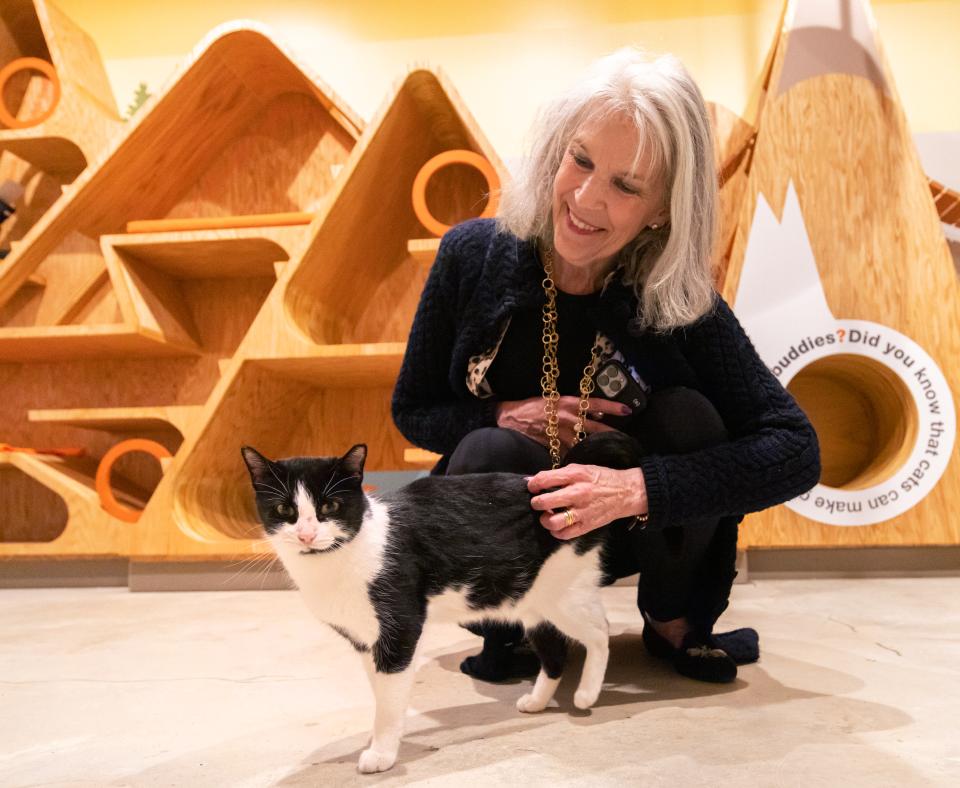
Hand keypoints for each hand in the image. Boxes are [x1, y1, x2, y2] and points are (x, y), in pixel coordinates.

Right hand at [496, 396, 630, 450]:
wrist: (513, 417)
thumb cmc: (535, 406)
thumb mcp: (556, 400)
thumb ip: (576, 407)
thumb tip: (597, 413)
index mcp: (568, 402)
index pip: (595, 403)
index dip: (612, 406)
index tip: (628, 410)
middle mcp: (567, 416)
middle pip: (595, 426)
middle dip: (610, 431)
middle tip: (625, 437)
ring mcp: (561, 431)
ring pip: (584, 440)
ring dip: (596, 445)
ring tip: (609, 450)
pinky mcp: (554, 443)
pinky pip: (570, 450)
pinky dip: (578, 454)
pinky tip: (586, 459)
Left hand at [527, 463, 647, 539]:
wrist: (626, 492)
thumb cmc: (601, 478)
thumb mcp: (581, 469)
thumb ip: (559, 474)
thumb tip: (533, 479)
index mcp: (576, 475)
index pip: (545, 479)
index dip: (533, 483)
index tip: (532, 486)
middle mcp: (578, 493)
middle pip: (545, 501)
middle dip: (536, 502)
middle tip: (538, 501)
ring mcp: (582, 511)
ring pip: (553, 522)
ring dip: (545, 519)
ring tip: (547, 514)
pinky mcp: (587, 525)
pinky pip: (564, 534)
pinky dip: (556, 531)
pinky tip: (557, 525)